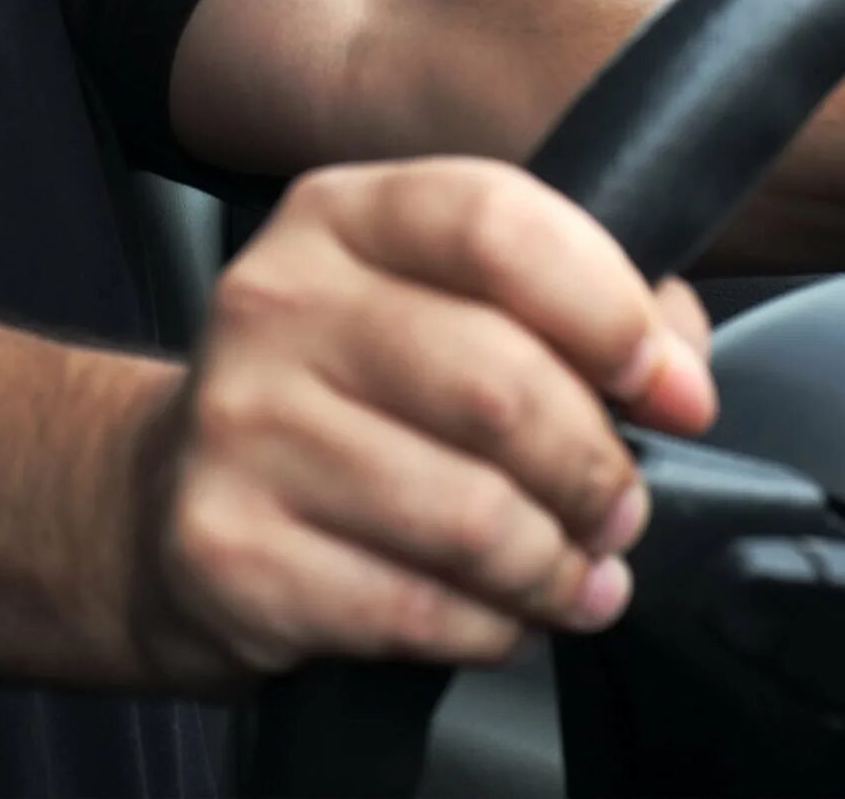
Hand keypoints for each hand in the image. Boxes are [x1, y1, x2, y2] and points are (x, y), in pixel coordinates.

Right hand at [131, 157, 712, 685]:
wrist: (167, 502)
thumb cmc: (346, 398)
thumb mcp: (440, 303)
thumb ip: (576, 303)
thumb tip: (677, 371)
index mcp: (339, 215)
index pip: (497, 225)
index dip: (612, 312)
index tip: (671, 389)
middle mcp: (273, 302)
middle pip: (500, 384)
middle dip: (597, 471)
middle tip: (619, 510)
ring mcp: (238, 426)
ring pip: (471, 515)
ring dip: (555, 565)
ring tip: (569, 573)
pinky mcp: (227, 548)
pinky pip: (416, 610)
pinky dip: (488, 629)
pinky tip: (492, 614)